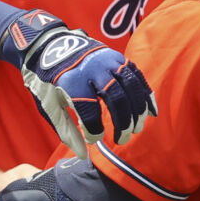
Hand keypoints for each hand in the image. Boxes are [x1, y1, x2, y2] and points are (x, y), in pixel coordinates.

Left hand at [0, 10, 156, 157]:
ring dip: (137, 110)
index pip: (89, 110)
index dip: (94, 130)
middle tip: (123, 139)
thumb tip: (84, 154)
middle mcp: (92, 69)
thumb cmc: (49, 82)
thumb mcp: (50, 106)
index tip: (95, 140)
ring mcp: (108, 61)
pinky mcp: (118, 58)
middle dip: (122, 122)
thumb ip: (67, 131)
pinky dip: (146, 94)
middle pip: (115, 98)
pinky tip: (150, 111)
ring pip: (130, 87)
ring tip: (137, 128)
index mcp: (71, 81)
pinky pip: (137, 76)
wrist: (50, 46)